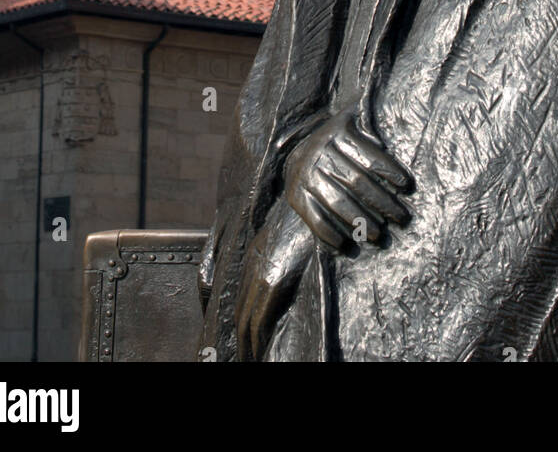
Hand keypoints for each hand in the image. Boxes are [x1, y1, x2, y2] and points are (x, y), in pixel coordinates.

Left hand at [236, 203, 312, 361]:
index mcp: (258, 254)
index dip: (242, 324)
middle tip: (244, 359)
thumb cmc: (316, 216)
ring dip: (246, 345)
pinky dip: (256, 340)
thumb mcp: (298, 236)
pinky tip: (259, 352)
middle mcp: (253, 263)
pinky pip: (258, 317)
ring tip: (249, 361)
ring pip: (244, 319)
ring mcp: (261, 271)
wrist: (319, 196)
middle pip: (238, 312)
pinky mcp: (273, 278)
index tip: (245, 343)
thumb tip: (294, 273)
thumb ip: (289, 254)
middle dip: (240, 340)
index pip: (242, 298)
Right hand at [284, 108, 412, 251]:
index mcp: (338, 132)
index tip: (407, 187)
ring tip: (378, 235)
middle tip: (401, 219)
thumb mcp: (355, 124)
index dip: (389, 171)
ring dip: (361, 221)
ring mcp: (305, 175)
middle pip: (357, 182)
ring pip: (338, 202)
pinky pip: (315, 219)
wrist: (299, 150)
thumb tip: (406, 124)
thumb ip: (374, 125)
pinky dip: (331, 235)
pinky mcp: (296, 196)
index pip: (369, 156)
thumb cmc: (340, 142)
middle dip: (382, 203)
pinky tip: (347, 245)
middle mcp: (319, 152)